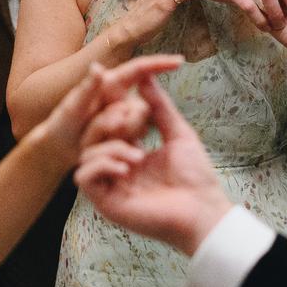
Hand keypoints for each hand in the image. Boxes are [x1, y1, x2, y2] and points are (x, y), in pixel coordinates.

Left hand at [34, 55, 183, 164]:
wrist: (60, 148)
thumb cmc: (62, 123)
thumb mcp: (72, 106)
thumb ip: (86, 88)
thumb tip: (97, 67)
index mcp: (111, 84)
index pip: (139, 69)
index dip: (159, 63)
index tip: (179, 60)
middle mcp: (123, 98)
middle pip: (143, 105)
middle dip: (128, 121)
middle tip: (100, 126)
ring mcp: (127, 116)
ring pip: (141, 124)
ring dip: (120, 134)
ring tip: (94, 136)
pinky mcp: (128, 133)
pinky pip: (137, 138)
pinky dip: (123, 144)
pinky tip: (105, 147)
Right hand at [77, 76, 233, 254]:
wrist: (202, 210)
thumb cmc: (195, 176)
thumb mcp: (178, 133)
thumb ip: (159, 107)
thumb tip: (147, 77)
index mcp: (131, 152)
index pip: (109, 125)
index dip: (112, 109)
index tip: (122, 99)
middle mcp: (116, 168)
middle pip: (91, 137)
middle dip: (105, 123)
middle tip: (125, 118)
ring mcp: (110, 185)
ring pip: (85, 155)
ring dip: (108, 148)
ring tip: (138, 156)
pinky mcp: (105, 202)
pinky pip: (83, 178)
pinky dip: (101, 166)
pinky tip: (126, 168)